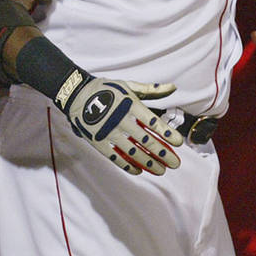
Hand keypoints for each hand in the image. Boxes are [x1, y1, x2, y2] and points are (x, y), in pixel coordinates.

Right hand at [62, 74, 183, 175]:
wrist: (76, 94)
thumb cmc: (106, 89)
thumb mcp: (128, 85)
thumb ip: (151, 90)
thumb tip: (173, 87)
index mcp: (131, 105)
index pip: (153, 122)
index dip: (167, 133)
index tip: (179, 143)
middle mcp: (122, 120)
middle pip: (146, 141)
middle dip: (163, 154)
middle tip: (175, 164)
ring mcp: (109, 132)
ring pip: (133, 152)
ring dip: (149, 163)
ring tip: (161, 170)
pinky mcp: (98, 141)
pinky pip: (115, 157)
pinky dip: (127, 165)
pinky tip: (139, 171)